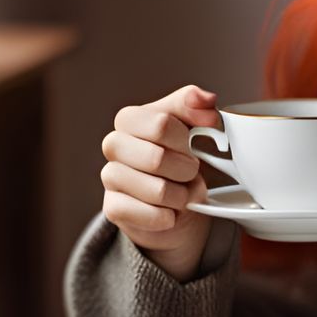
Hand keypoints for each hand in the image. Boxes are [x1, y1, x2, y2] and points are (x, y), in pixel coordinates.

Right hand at [100, 84, 219, 281]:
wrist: (176, 200)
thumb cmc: (182, 157)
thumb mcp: (194, 126)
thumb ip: (198, 107)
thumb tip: (205, 100)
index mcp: (130, 119)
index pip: (160, 125)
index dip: (185, 140)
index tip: (195, 145)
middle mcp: (114, 145)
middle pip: (156, 158)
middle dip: (185, 169)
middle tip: (191, 171)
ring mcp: (110, 177)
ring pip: (157, 191)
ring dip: (181, 196)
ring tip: (183, 193)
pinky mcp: (113, 208)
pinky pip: (149, 215)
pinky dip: (169, 216)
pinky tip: (170, 212)